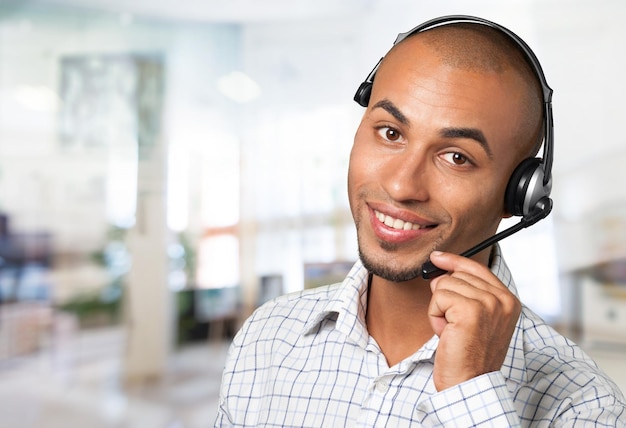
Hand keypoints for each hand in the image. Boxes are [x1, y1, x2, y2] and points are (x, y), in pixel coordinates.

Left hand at [427, 250, 520, 390]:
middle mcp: (502, 299)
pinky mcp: (470, 310)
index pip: (477, 268)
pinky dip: (434, 315)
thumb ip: (466, 293)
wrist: (469, 383)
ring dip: (439, 309)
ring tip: (452, 331)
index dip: (454, 261)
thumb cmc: (469, 355)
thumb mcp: (474, 319)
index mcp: (508, 301)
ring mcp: (488, 303)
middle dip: (446, 298)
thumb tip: (440, 273)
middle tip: (454, 326)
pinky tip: (446, 333)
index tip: (437, 257)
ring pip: (445, 285)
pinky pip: (438, 297)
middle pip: (457, 275)